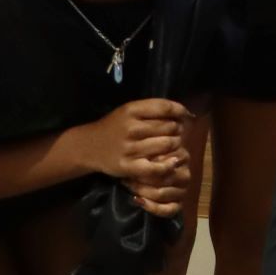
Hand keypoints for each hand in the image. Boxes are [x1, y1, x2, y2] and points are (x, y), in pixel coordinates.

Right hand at [74, 99, 191, 181]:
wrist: (88, 146)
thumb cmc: (115, 127)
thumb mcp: (130, 110)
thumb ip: (155, 109)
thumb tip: (187, 113)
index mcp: (131, 110)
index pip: (166, 107)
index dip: (181, 112)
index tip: (185, 117)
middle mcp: (131, 128)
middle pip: (170, 127)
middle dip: (177, 130)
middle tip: (174, 134)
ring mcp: (129, 148)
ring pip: (167, 144)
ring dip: (175, 146)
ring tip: (171, 146)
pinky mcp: (128, 166)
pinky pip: (156, 167)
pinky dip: (168, 165)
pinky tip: (172, 162)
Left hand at [122, 139, 195, 217]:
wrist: (145, 177)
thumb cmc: (144, 158)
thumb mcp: (148, 150)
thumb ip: (152, 150)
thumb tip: (150, 157)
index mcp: (182, 158)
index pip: (168, 162)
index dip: (149, 163)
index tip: (133, 162)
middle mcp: (185, 174)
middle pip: (165, 178)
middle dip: (143, 178)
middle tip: (127, 175)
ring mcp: (183, 190)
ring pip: (163, 193)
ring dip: (143, 191)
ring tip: (129, 185)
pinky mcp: (178, 204)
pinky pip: (169, 210)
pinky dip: (153, 207)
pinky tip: (139, 201)